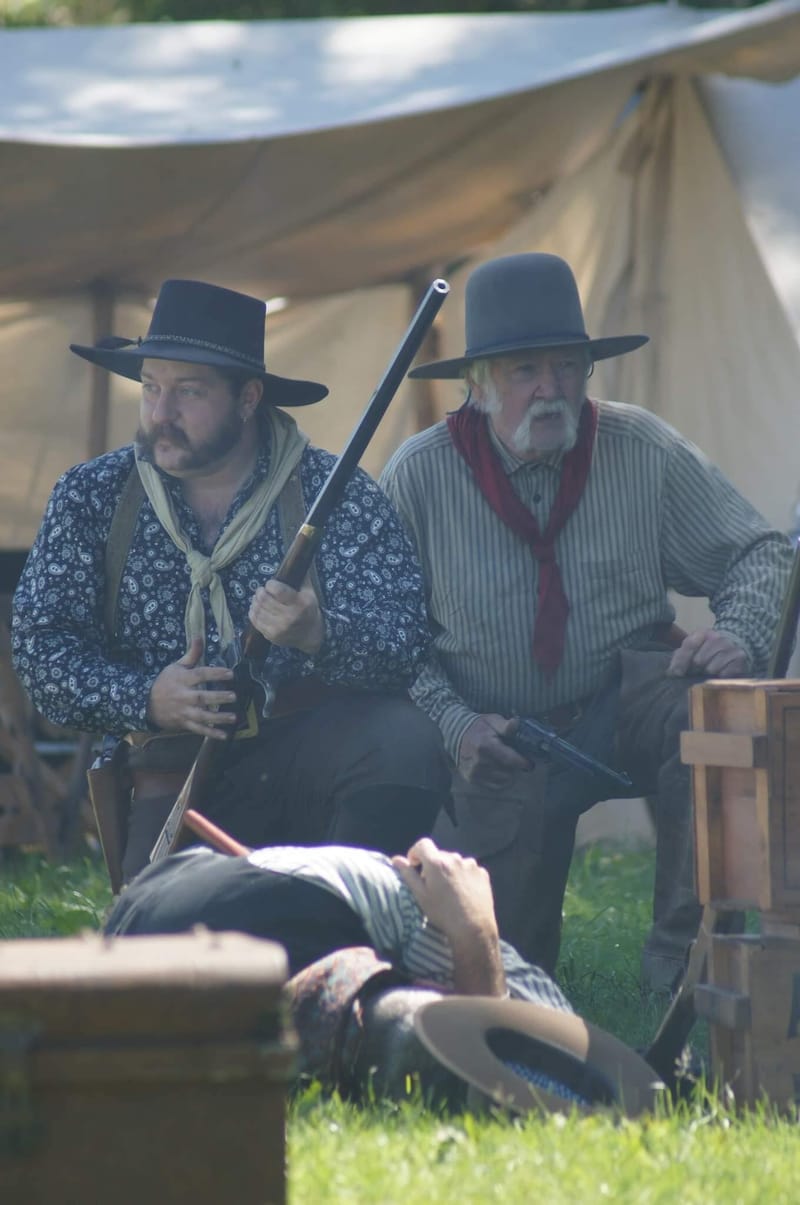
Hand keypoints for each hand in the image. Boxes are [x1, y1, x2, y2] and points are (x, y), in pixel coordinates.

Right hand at [146, 636, 237, 739]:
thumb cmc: (165, 682)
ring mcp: (183, 711)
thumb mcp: (176, 666)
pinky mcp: (183, 723)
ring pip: (202, 716)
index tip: (231, 673)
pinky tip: (224, 735)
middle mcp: (183, 696)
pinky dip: (210, 733)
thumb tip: (200, 636)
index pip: (200, 675)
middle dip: (218, 697)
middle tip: (234, 696)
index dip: (215, 673)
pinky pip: (198, 729)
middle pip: (201, 697)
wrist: (146, 703)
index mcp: (182, 679)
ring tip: (234, 717)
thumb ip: (192, 654)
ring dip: (218, 718)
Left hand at [248, 578, 323, 655]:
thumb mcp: (310, 592)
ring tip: (259, 598)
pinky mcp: (271, 636)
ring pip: (257, 609)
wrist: (310, 636)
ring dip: (255, 601)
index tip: (271, 585)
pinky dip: (253, 611)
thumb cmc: (309, 610)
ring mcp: (280, 628)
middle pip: (265, 599)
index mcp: (300, 604)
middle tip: (262, 590)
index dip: (270, 585)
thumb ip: (302, 576)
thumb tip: (297, 556)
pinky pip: (255, 620)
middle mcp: (290, 617)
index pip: (277, 590)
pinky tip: (256, 608)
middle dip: (260, 592)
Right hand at [392, 838, 504, 994]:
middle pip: (439, 854)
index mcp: (437, 862)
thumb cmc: (442, 913)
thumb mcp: (420, 895)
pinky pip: (468, 869)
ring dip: (449, 870)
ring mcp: (471, 865)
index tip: (415, 866)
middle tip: (432, 885)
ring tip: (449, 891)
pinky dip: (463, 876)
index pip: (422, 844)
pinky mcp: (482, 873)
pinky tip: (462, 893)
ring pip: (454, 862)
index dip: (415, 853)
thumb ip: (407, 874)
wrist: (473, 929)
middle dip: (433, 865)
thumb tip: (396, 859)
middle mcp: (455, 858)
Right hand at [457, 713, 530, 787]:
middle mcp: (479, 762)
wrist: (455, 734)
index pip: (510, 760)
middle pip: (509, 772)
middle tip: (517, 761)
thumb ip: (505, 725)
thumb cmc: (478, 727)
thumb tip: (516, 723)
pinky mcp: (472, 779)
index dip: (523, 763)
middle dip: (516, 767)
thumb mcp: (492, 720)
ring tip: (508, 766)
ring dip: (509, 775)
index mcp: (485, 746)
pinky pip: (494, 787)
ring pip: (503, 781)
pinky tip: (501, 772)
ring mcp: (475, 772)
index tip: (529, 763)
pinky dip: (501, 781)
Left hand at [667, 629, 749, 677]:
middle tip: (698, 670)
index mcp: (703, 633)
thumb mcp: (691, 650)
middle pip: (699, 660)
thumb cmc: (707, 651)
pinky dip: (719, 677)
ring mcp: (730, 647)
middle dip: (695, 669)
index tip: (677, 673)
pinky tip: (720, 674)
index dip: (681, 661)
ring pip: (711, 668)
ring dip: (708, 673)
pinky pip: (724, 674)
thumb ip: (679, 658)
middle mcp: (718, 637)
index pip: (689, 645)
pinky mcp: (740, 659)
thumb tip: (672, 673)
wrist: (734, 647)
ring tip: (709, 671)